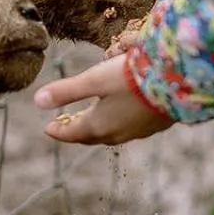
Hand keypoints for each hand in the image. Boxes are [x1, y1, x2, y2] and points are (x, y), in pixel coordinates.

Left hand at [34, 57, 173, 146]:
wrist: (177, 82)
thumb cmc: (132, 78)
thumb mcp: (94, 80)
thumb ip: (66, 91)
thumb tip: (36, 101)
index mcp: (100, 125)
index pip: (72, 133)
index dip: (58, 130)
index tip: (48, 128)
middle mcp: (117, 133)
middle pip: (90, 136)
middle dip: (76, 131)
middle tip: (66, 125)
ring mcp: (138, 132)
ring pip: (111, 134)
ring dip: (98, 129)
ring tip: (91, 121)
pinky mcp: (155, 126)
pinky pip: (129, 130)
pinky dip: (118, 125)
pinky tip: (123, 116)